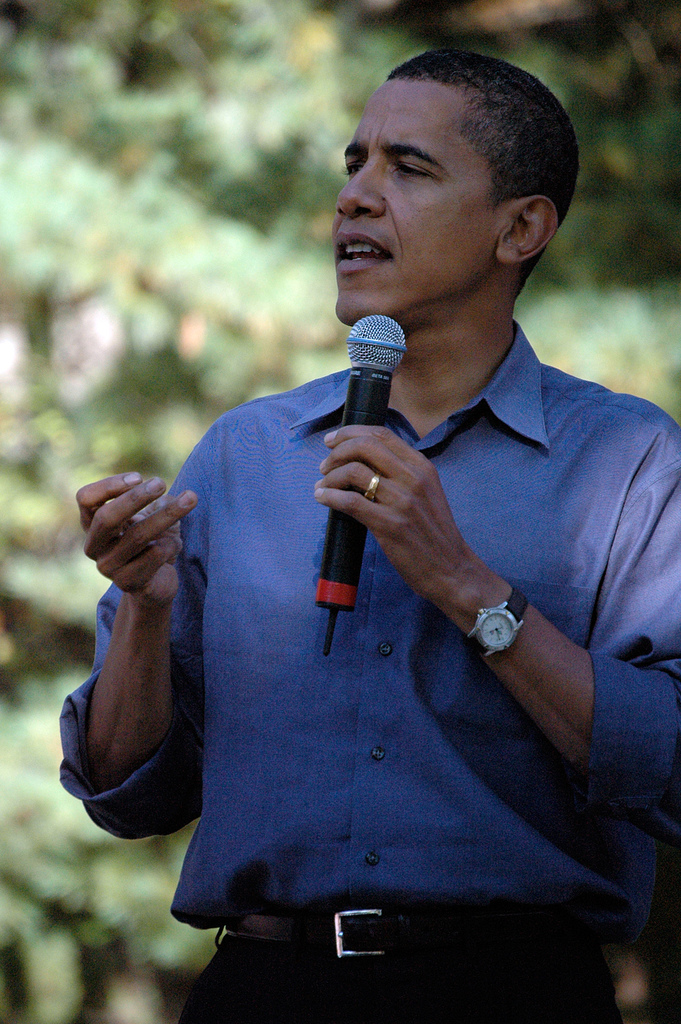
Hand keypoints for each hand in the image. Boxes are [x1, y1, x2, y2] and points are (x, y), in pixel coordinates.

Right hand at [76, 473, 197, 605]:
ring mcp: (109, 567)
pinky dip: (171, 544)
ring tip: (190, 499)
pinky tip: (175, 545)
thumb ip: (151, 500)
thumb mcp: (147, 516)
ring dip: (166, 515)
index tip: (138, 477)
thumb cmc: (151, 542)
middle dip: (135, 498)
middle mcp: (95, 546)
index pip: (86, 499)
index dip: (109, 486)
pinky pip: (154, 556)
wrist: (157, 583)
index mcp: (93, 525)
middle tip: (161, 483)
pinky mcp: (128, 583)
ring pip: (137, 536)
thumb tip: (167, 496)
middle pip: (106, 518)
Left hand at [314, 425, 504, 625]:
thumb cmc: (434, 532)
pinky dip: (330, 496)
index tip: (332, 440)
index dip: (350, 432)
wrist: (450, 568)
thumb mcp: (426, 492)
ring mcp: (401, 500)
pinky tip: (323, 499)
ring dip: (330, 477)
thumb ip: (402, 474)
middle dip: (336, 452)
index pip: (381, 434)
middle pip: (364, 446)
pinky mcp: (389, 524)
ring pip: (353, 471)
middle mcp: (413, 478)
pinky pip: (350, 501)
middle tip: (324, 466)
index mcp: (422, 466)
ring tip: (323, 486)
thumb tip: (363, 463)